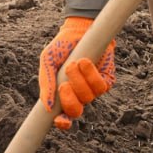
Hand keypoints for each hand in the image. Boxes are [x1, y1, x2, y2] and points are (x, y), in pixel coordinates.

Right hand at [38, 16, 115, 130]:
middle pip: (76, 111)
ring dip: (79, 80)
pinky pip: (100, 86)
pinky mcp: (106, 80)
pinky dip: (91, 74)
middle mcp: (79, 95)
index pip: (64, 116)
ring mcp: (93, 89)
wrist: (79, 29)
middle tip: (64, 84)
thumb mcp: (47, 61)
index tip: (59, 120)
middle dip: (70, 100)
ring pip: (88, 98)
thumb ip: (46, 82)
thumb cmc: (61, 46)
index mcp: (63, 94)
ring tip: (74, 63)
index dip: (63, 123)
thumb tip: (47, 107)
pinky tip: (84, 61)